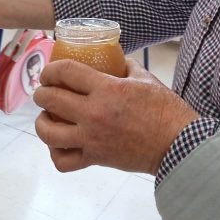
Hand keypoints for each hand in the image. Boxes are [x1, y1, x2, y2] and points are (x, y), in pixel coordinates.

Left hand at [33, 58, 198, 174]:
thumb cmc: (166, 110)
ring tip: (47, 118)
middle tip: (44, 91)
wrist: (179, 145)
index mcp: (106, 89)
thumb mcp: (145, 78)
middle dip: (41, 93)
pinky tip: (60, 144)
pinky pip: (63, 161)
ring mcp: (92, 139)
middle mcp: (93, 114)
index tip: (49, 72)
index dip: (51, 69)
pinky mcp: (96, 159)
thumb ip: (126, 66)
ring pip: (48, 133)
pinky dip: (56, 153)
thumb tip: (115, 58)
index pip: (65, 72)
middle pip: (50, 99)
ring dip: (42, 123)